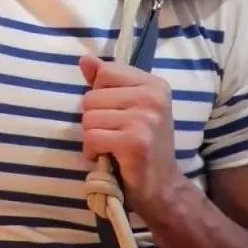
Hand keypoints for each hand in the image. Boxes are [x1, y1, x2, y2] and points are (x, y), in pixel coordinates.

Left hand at [80, 54, 185, 218]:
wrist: (162, 188)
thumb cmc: (142, 144)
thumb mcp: (128, 106)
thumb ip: (106, 81)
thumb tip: (84, 59)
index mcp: (154, 84)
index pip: (104, 72)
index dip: (99, 94)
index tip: (115, 113)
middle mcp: (153, 98)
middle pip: (91, 96)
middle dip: (94, 119)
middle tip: (113, 135)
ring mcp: (145, 120)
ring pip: (88, 118)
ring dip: (92, 137)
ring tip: (111, 146)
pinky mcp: (134, 142)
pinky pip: (91, 137)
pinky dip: (92, 152)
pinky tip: (107, 158)